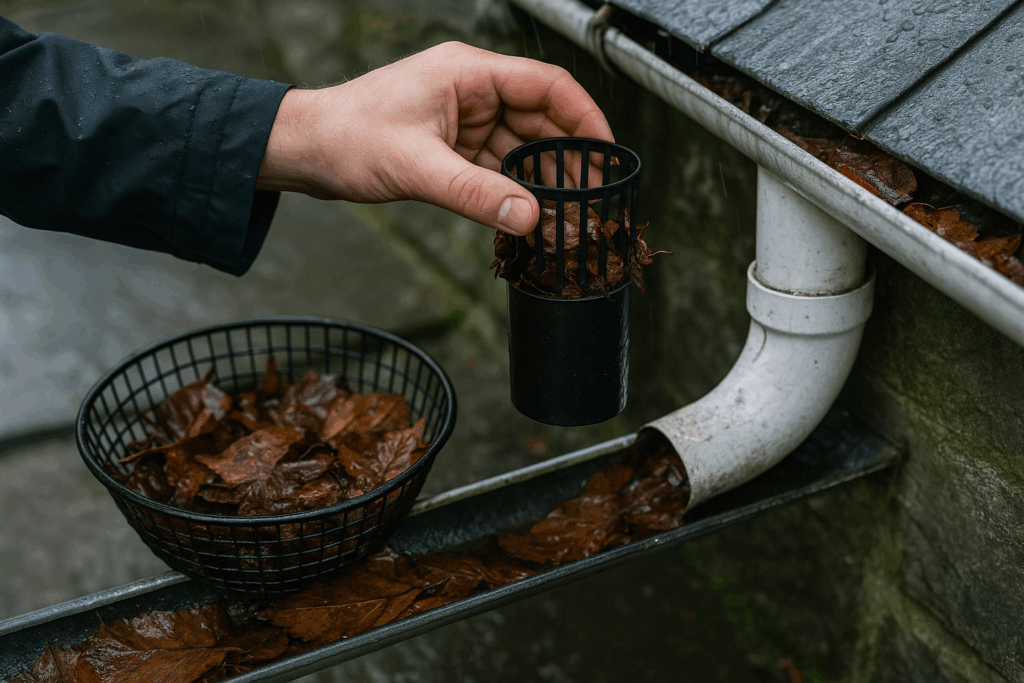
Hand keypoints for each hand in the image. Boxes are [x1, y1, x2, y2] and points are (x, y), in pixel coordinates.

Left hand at [256, 41, 613, 234]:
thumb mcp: (417, 168)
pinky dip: (514, 189)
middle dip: (567, 159)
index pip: (546, 85)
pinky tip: (529, 213)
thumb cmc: (346, 137)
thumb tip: (529, 217)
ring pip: (521, 147)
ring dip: (542, 179)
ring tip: (566, 214)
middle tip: (589, 199)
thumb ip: (476, 194)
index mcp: (467, 73)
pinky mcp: (452, 145)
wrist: (305, 150)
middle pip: (540, 120)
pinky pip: (497, 166)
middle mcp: (471, 90)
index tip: (607, 153)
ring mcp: (462, 118)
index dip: (584, 118)